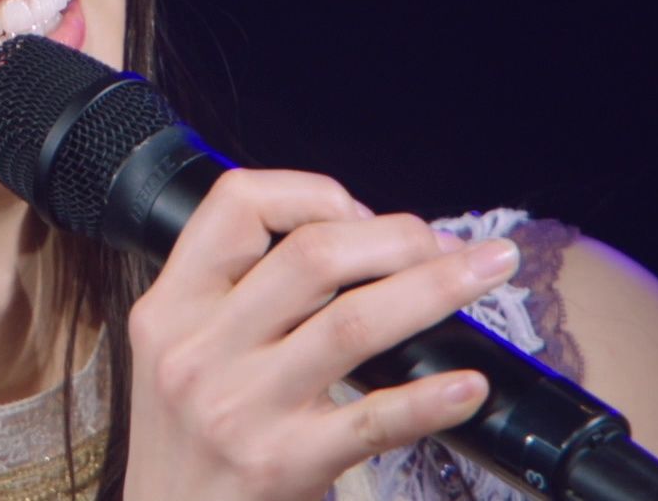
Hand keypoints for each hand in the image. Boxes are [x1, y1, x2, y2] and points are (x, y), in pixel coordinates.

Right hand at [121, 169, 520, 499]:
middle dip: (397, 236)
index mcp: (171, 307)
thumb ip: (237, 296)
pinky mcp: (283, 464)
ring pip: (354, 322)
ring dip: (436, 289)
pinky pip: (372, 420)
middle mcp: (200, 350)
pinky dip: (428, 398)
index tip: (359, 214)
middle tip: (443, 245)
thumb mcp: (179, 353)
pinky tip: (467, 385)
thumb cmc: (188, 443)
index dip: (311, 194)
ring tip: (486, 270)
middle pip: (313, 255)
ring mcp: (241, 408)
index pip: (236, 204)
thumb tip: (349, 240)